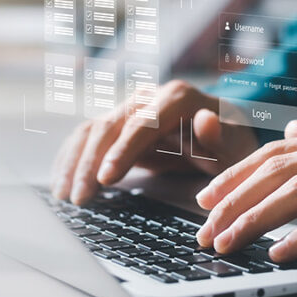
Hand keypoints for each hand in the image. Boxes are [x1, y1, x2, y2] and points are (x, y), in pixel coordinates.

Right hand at [51, 80, 258, 204]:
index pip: (144, 123)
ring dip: (75, 163)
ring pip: (93, 131)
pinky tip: (61, 182)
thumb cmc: (230, 144)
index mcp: (178, 98)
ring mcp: (130, 109)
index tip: (107, 177)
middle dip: (91, 163)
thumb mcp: (235, 146)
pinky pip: (88, 138)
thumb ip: (221, 137)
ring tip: (65, 196)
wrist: (224, 136)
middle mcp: (149, 98)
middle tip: (80, 198)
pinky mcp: (118, 126)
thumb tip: (205, 120)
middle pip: (111, 126)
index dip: (122, 150)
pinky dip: (71, 159)